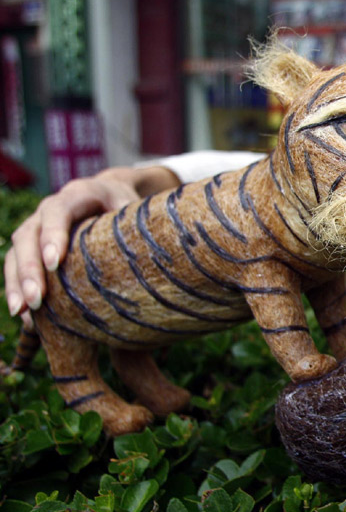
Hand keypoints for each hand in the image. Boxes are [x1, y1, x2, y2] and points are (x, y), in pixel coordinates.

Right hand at [3, 166, 179, 326]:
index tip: (54, 262)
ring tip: (23, 313)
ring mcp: (36, 226)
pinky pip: (15, 265)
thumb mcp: (137, 209)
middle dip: (29, 269)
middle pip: (28, 235)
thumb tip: (164, 255)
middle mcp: (49, 208)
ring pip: (15, 252)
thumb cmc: (129, 204)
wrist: (113, 193)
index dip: (53, 235)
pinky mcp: (32, 245)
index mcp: (78, 194)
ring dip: (17, 283)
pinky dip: (18, 289)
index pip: (58, 211)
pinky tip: (27, 318)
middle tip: (37, 300)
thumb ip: (140, 225)